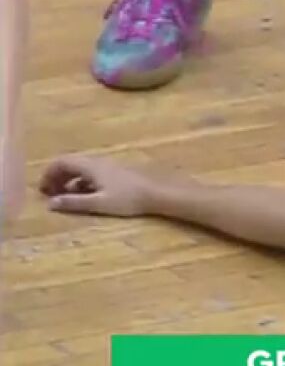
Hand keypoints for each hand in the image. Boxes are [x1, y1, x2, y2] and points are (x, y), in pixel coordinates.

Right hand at [39, 155, 165, 216]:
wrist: (160, 192)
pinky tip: (88, 196)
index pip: (62, 162)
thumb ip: (74, 203)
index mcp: (91, 166)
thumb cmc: (129, 198)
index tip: (42, 190)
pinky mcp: (119, 172)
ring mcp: (110, 166)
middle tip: (51, 194)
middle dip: (58, 177)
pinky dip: (84, 182)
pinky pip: (94, 173)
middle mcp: (99, 162)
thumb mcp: (99, 203)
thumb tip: (50, 203)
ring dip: (71, 181)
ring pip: (83, 169)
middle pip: (71, 164)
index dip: (48, 174)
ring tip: (67, 197)